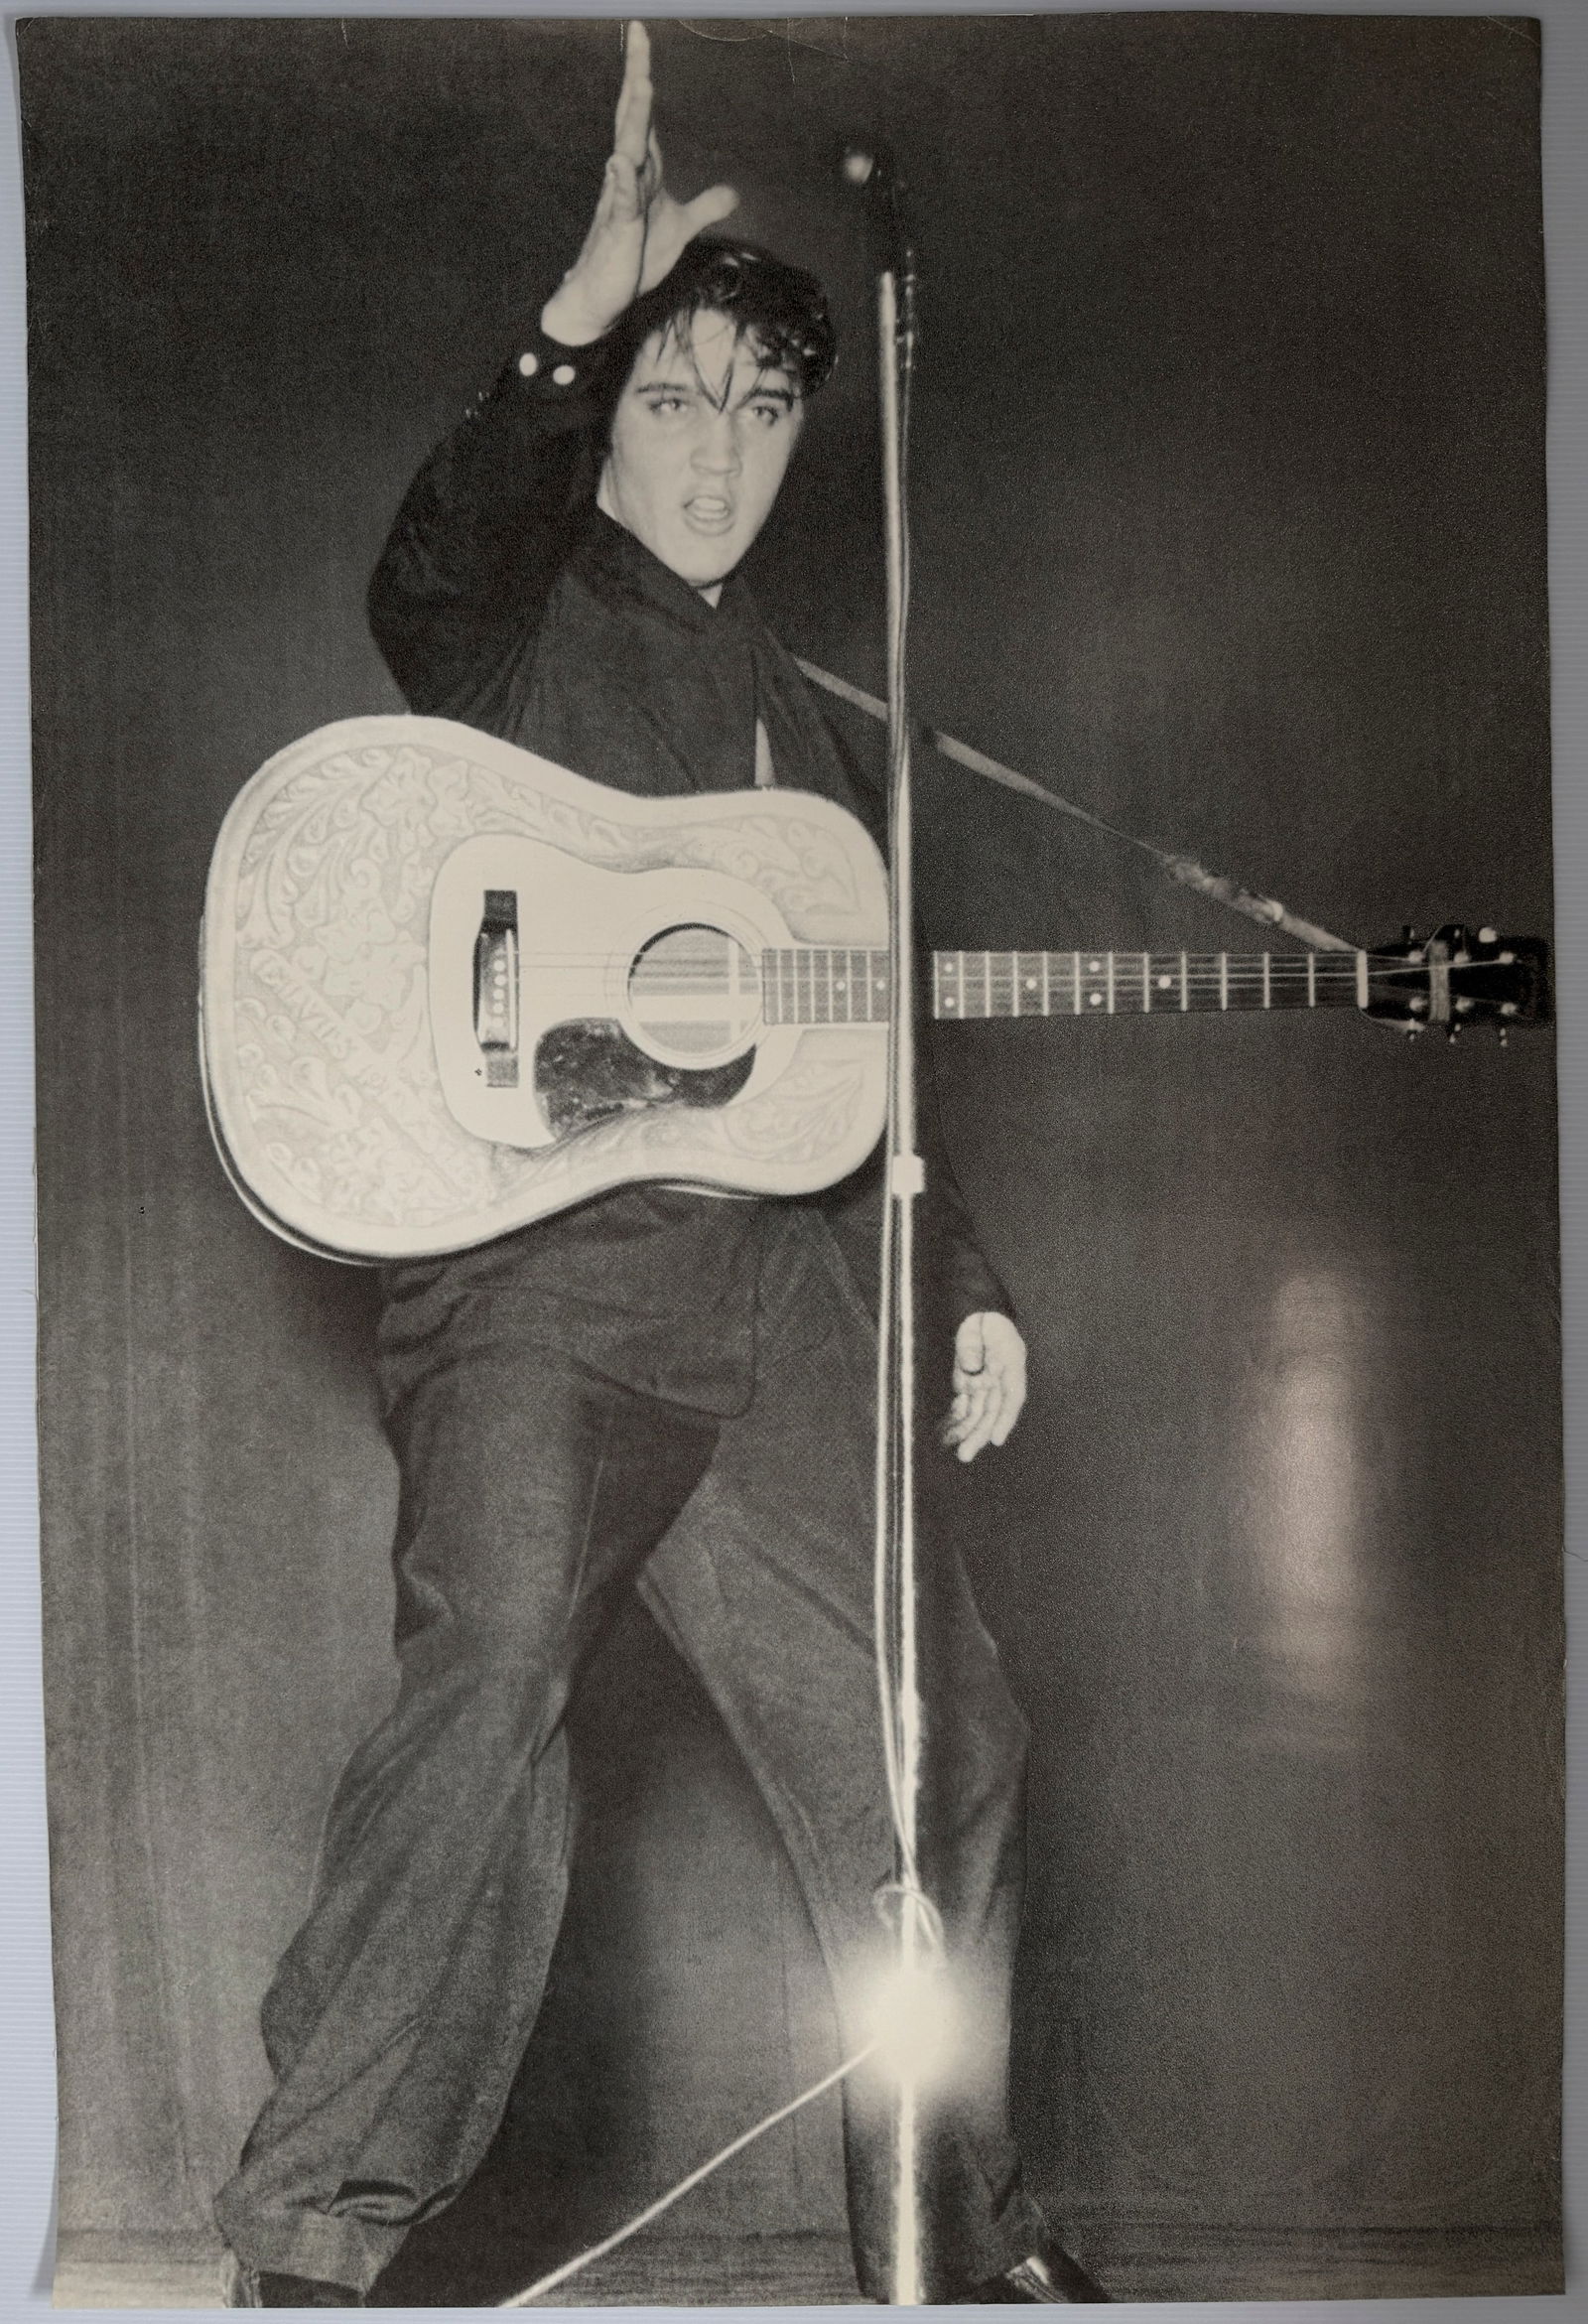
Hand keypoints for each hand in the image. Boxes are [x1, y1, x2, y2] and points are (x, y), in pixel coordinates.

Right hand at [541, 21, 738, 346]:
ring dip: (635, 120)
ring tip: (642, 85)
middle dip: (637, 75)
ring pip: (629, 151)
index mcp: (645, 169)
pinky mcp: (619, 230)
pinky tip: (621, 161)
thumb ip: (705, 207)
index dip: (642, 73)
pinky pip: (622, 201)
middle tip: (638, 33)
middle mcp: (630, 175)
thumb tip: (734, 193)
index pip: (643, 113)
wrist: (604, 295)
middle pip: (634, 116)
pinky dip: (622, 181)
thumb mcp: (680, 228)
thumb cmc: (635, 256)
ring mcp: (622, 200)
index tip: (641, 33)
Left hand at [942, 1312, 1027, 1463]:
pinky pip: (965, 1405)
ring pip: (978, 1413)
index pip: (1012, 1397)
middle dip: (979, 1434)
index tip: (996, 1439)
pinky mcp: (969, 1383)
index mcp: (1011, 1366)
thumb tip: (971, 1369)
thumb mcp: (981, 1327)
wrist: (981, 1313)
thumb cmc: (986, 1321)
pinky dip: (958, 1419)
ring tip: (959, 1452)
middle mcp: (999, 1380)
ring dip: (967, 1432)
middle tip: (966, 1454)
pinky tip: (949, 1433)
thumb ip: (973, 1348)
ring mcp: (985, 1384)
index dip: (1005, 1420)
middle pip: (991, 1412)